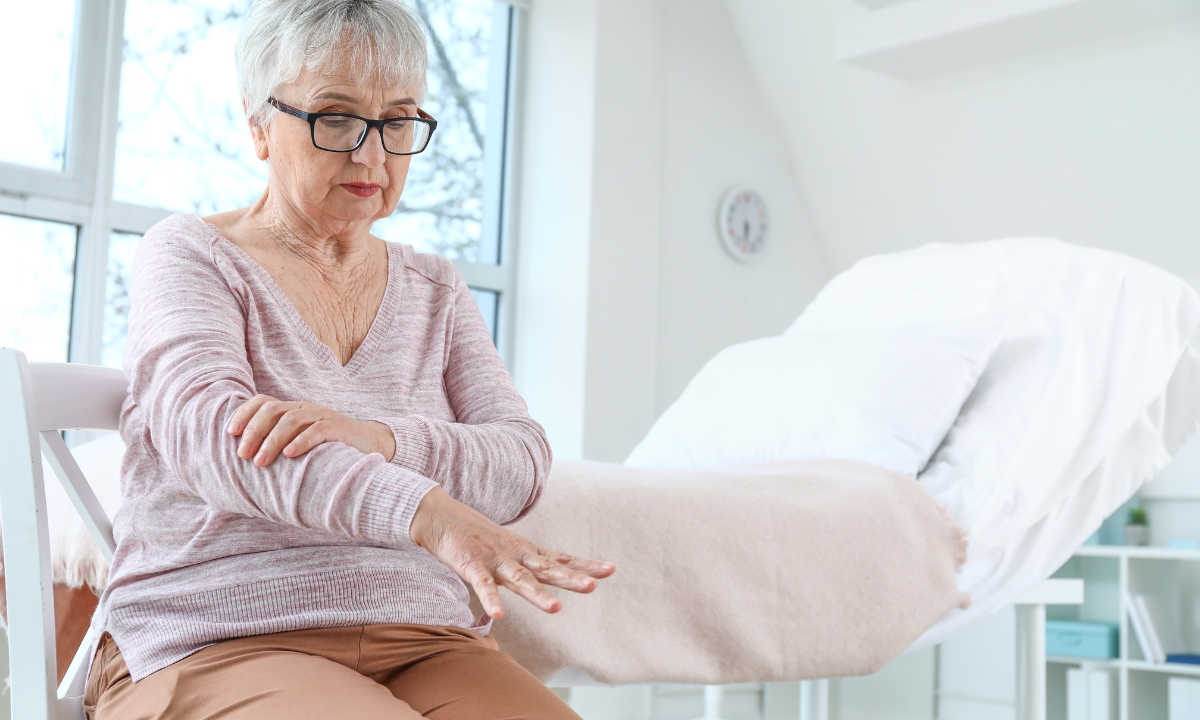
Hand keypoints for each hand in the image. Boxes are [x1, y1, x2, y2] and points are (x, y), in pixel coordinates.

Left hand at [226, 394, 396, 465]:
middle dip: (254, 431)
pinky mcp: (339, 428)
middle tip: (243, 455)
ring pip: (291, 420)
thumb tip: (246, 461)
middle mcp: (305, 409)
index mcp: (293, 410)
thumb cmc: (328, 448)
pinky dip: (301, 441)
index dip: (245, 414)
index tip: (231, 433)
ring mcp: (322, 416)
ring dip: (272, 440)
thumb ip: (278, 445)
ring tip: (261, 462)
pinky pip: (318, 430)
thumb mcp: (300, 442)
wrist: (370, 444)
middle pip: (273, 410)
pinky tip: (289, 454)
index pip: (263, 402)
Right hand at [409, 487, 615, 618]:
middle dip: (571, 577)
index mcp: (524, 551)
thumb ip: (524, 564)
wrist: (437, 514)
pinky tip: (499, 616)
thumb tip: (545, 574)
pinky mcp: (470, 565)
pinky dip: (490, 600)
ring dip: (537, 594)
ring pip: (520, 579)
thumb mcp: (505, 548)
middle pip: (548, 568)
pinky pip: (482, 586)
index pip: (560, 558)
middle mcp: (514, 555)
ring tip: (555, 609)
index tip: (611, 568)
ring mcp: (493, 559)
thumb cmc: (472, 535)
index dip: (584, 564)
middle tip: (594, 585)